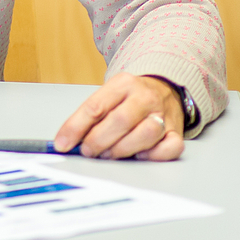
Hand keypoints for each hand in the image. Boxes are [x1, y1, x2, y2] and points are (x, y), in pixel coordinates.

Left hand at [53, 73, 184, 160]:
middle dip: (98, 140)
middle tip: (88, 151)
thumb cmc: (130, 97)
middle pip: (119, 121)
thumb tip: (68, 140)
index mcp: (122, 84)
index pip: (95, 107)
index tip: (63, 143)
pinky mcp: (177, 130)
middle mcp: (144, 97)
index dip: (75, 127)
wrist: (165, 89)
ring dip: (122, 149)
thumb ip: (91, 115)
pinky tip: (140, 155)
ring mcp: (163, 113)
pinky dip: (155, 155)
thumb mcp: (109, 95)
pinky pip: (171, 146)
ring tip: (109, 154)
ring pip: (146, 133)